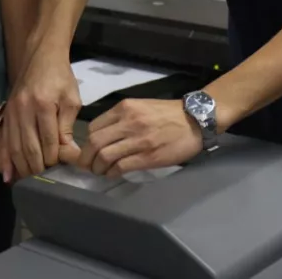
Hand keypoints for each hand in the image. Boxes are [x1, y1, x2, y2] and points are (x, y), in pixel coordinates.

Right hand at [4, 46, 81, 176]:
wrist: (41, 56)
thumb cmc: (61, 77)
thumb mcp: (71, 100)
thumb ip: (67, 127)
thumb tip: (68, 153)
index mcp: (43, 105)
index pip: (49, 141)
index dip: (55, 158)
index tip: (62, 167)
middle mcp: (24, 110)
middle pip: (30, 148)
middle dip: (39, 167)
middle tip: (47, 178)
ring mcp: (12, 112)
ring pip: (15, 147)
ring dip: (23, 166)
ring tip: (32, 178)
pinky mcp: (6, 113)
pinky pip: (6, 141)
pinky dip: (8, 159)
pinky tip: (10, 175)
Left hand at [78, 99, 201, 177]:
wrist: (195, 120)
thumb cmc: (168, 114)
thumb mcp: (141, 106)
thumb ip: (121, 118)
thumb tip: (103, 136)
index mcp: (125, 108)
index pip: (94, 127)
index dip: (86, 142)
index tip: (88, 151)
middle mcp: (128, 122)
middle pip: (94, 143)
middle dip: (86, 158)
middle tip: (88, 166)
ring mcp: (138, 140)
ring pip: (104, 156)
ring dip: (98, 168)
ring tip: (100, 172)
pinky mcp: (148, 157)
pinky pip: (120, 167)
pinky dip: (112, 173)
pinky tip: (113, 174)